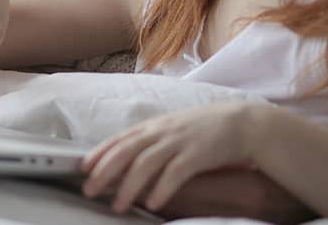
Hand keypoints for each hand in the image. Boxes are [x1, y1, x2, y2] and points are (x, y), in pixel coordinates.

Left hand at [81, 102, 267, 214]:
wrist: (244, 122)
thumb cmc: (207, 128)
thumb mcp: (175, 128)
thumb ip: (153, 138)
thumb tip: (128, 153)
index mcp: (155, 125)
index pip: (120, 138)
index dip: (100, 153)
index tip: (83, 167)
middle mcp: (163, 131)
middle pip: (126, 151)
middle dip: (104, 171)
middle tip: (89, 190)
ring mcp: (179, 141)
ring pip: (146, 163)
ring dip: (129, 186)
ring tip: (117, 205)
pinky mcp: (198, 154)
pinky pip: (175, 173)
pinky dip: (162, 188)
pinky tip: (153, 203)